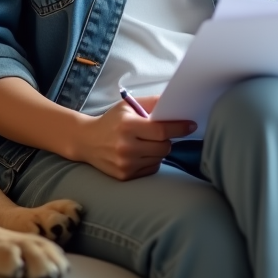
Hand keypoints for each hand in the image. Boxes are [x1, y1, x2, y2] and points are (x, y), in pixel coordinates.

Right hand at [72, 96, 195, 180]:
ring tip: (145, 143)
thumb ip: (152, 103)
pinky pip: (151, 169)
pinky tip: (140, 153)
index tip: (191, 125)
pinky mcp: (125, 176)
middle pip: (164, 147)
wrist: (86, 141)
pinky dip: (151, 161)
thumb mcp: (127, 106)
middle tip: (158, 134)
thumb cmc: (111, 121)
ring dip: (158, 151)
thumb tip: (175, 101)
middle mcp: (126, 147)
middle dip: (166, 140)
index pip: (161, 130)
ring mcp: (125, 164)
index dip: (179, 128)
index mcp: (127, 126)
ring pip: (159, 159)